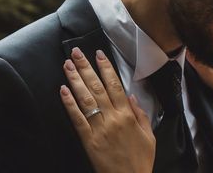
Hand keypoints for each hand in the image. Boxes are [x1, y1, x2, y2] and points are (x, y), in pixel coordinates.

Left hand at [60, 48, 155, 172]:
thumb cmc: (141, 159)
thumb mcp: (149, 135)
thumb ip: (140, 114)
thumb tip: (131, 95)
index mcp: (128, 115)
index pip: (115, 85)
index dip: (106, 68)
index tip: (99, 54)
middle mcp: (113, 118)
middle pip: (97, 87)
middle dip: (86, 67)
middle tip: (76, 52)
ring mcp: (99, 129)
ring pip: (86, 99)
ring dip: (75, 80)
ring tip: (67, 65)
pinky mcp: (88, 141)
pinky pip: (77, 119)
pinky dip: (69, 104)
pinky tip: (63, 90)